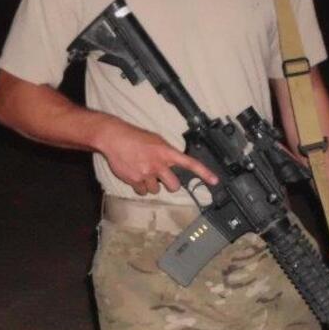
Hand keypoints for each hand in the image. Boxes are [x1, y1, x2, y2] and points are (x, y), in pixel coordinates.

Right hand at [97, 119, 218, 195]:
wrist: (114, 138)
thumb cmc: (135, 137)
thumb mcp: (156, 140)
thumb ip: (167, 153)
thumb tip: (174, 164)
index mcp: (166, 152)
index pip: (190, 163)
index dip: (204, 173)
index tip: (215, 181)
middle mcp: (158, 164)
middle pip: (174, 186)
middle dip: (170, 185)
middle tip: (163, 177)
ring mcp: (146, 174)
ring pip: (156, 190)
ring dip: (152, 184)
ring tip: (143, 170)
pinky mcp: (134, 180)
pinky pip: (142, 191)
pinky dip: (140, 186)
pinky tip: (135, 174)